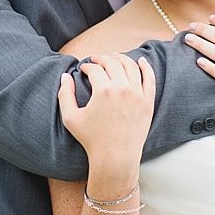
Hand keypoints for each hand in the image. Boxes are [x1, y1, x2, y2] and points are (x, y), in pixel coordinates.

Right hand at [58, 54, 154, 168]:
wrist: (115, 157)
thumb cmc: (91, 139)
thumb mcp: (70, 117)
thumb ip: (64, 94)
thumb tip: (65, 76)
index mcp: (103, 90)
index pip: (94, 69)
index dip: (86, 66)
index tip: (82, 69)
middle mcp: (122, 89)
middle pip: (113, 63)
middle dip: (102, 58)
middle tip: (96, 60)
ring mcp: (138, 95)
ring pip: (131, 66)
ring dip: (121, 58)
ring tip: (113, 57)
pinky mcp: (148, 102)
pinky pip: (149, 79)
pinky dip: (145, 67)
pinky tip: (141, 60)